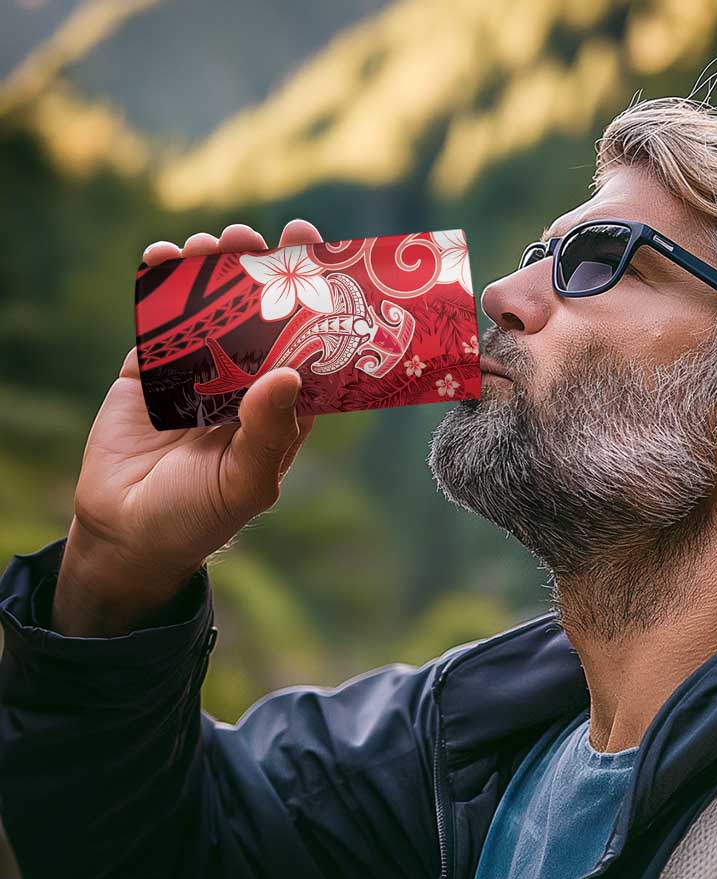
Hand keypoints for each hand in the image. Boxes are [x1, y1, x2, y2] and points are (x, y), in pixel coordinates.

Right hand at [53, 220, 322, 635]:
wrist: (126, 534)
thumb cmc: (200, 517)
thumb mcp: (245, 483)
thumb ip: (268, 432)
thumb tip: (288, 373)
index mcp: (281, 407)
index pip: (307, 345)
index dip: (315, 302)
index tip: (320, 255)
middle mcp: (244, 382)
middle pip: (259, 315)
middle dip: (260, 272)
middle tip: (258, 238)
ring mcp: (196, 372)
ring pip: (209, 308)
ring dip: (211, 270)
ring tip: (211, 244)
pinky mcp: (149, 370)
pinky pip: (157, 320)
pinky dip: (158, 286)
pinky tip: (161, 257)